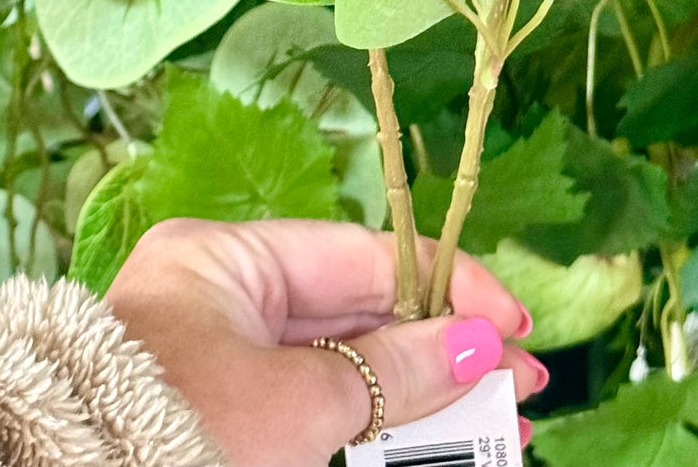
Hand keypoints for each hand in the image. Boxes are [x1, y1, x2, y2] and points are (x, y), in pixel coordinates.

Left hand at [105, 217, 546, 466]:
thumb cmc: (174, 434)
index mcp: (224, 260)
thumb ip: (390, 374)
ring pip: (345, 368)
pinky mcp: (224, 419)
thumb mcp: (294, 406)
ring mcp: (220, 361)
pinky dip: (376, 427)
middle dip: (445, 349)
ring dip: (421, 396)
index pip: (360, 254)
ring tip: (500, 424)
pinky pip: (317, 409)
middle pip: (358, 311)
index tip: (513, 326)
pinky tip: (435, 441)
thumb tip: (479, 345)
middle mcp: (222, 297)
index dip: (446, 287)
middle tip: (523, 384)